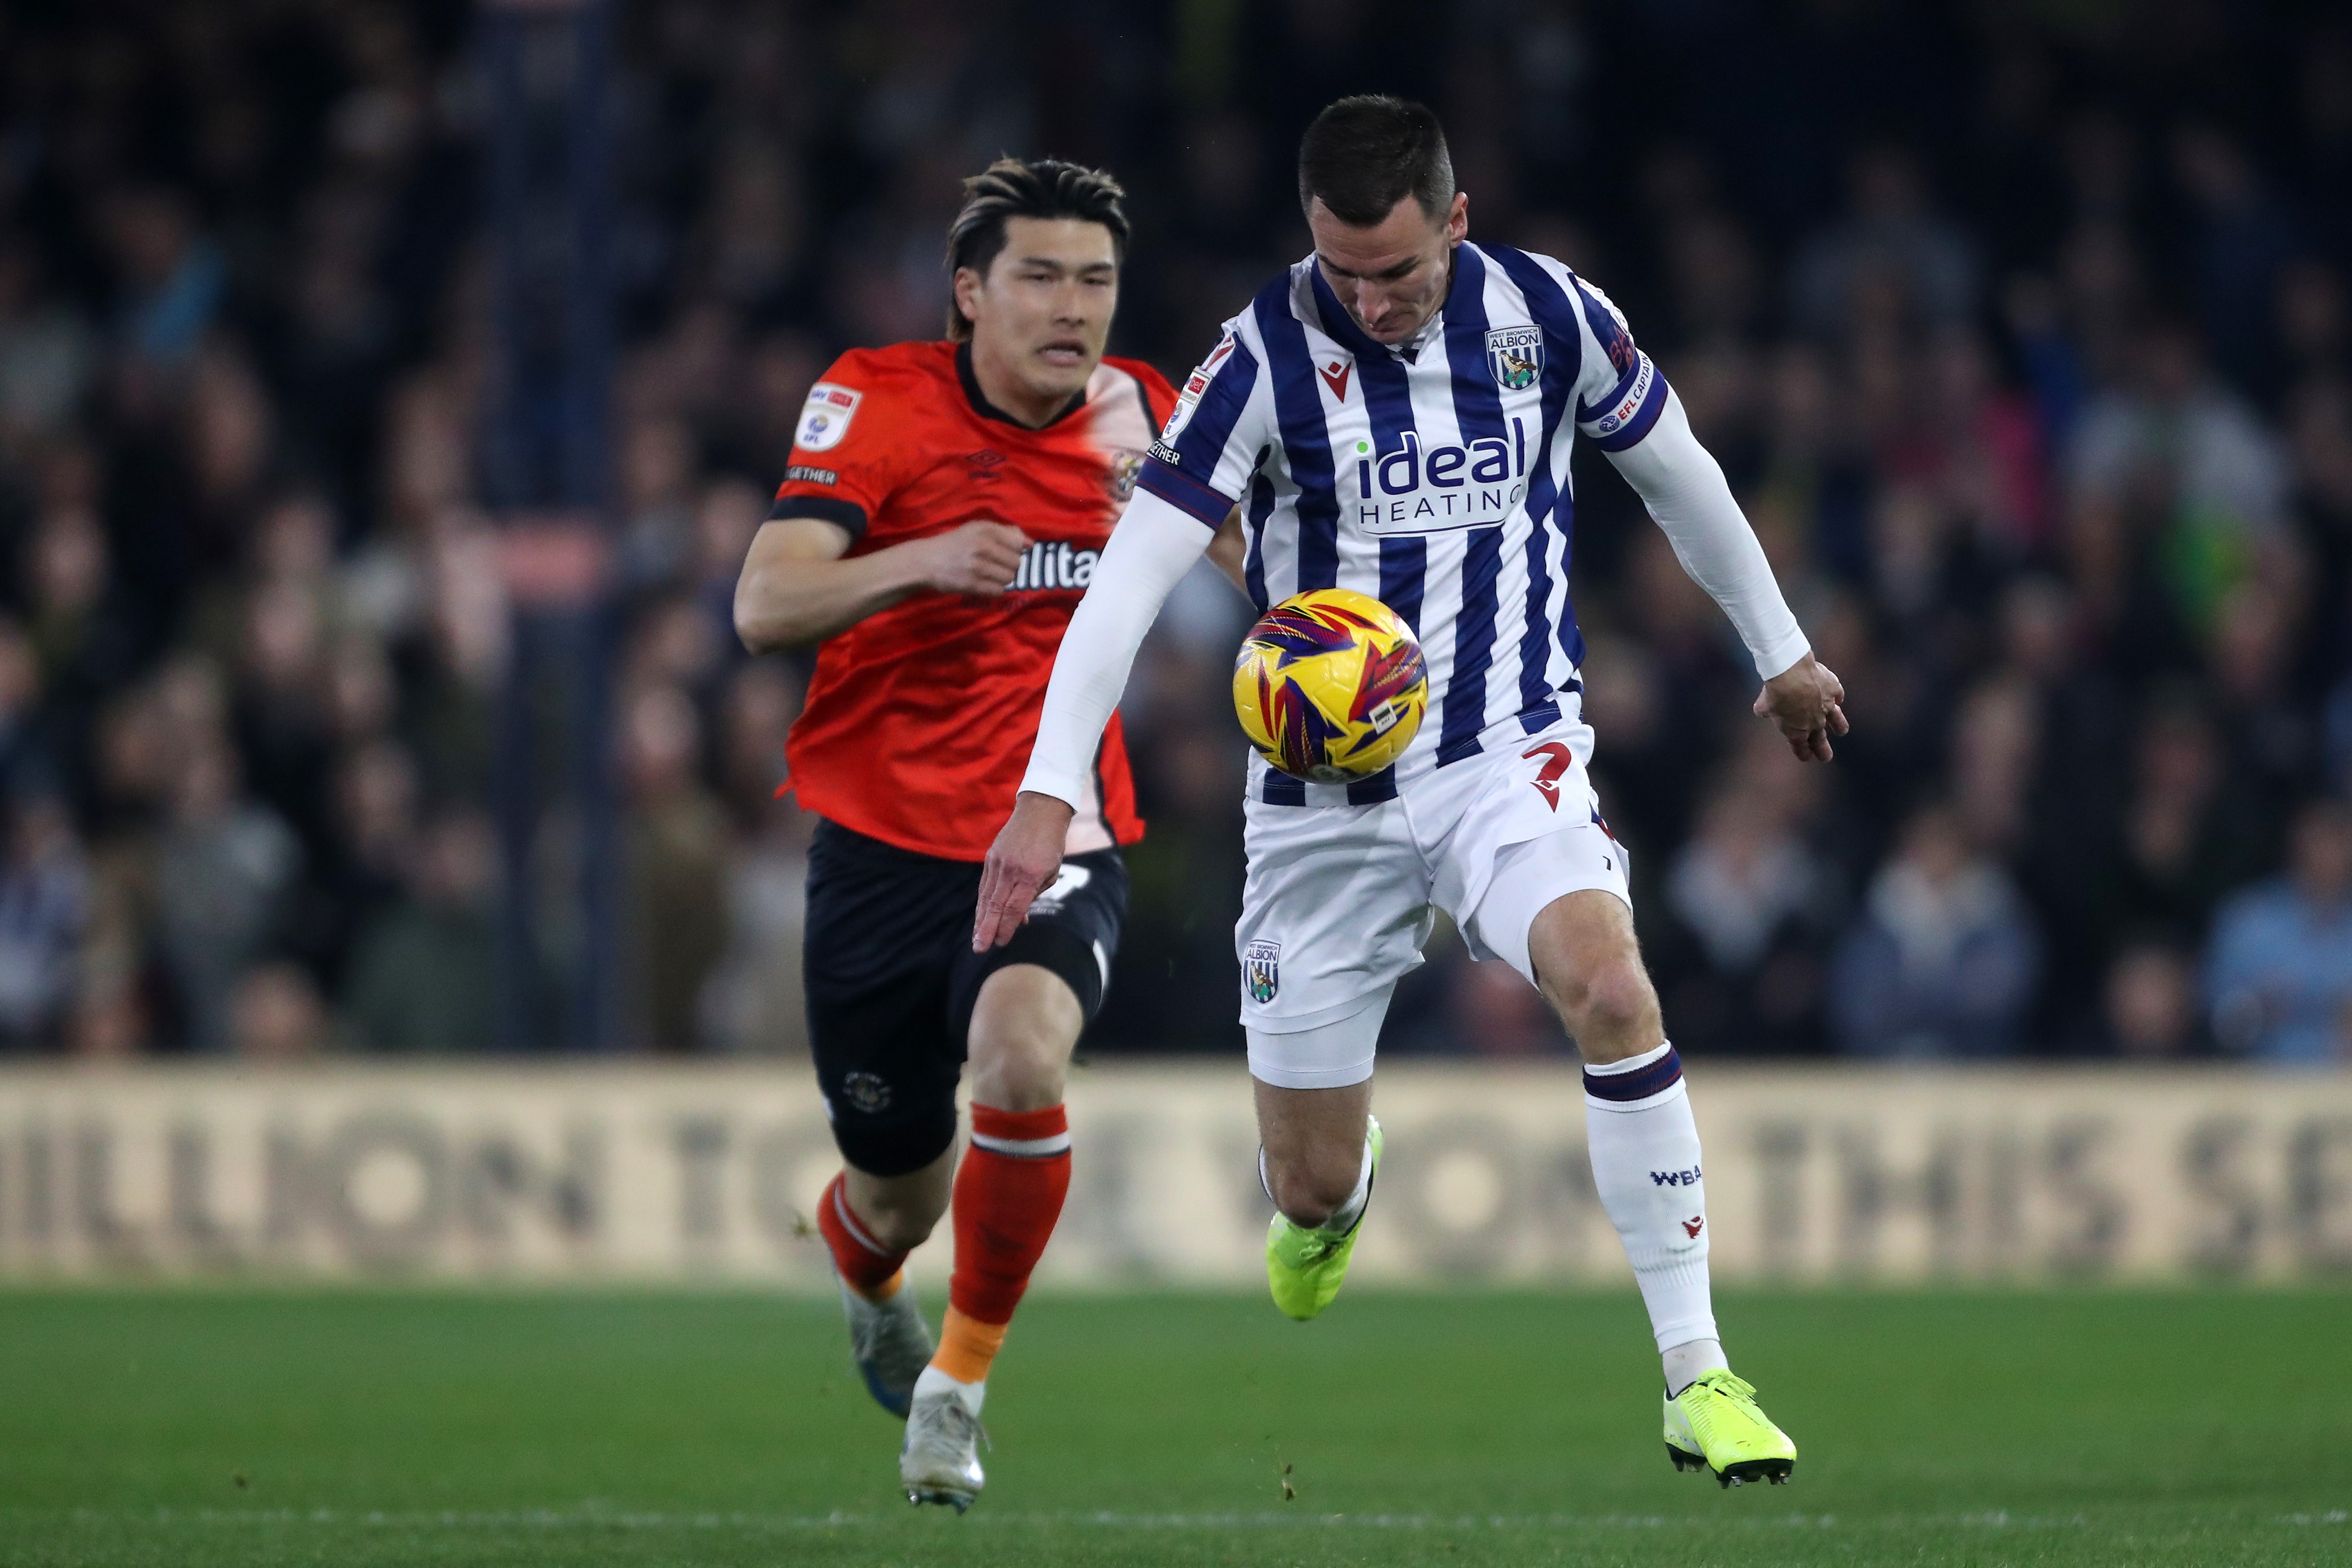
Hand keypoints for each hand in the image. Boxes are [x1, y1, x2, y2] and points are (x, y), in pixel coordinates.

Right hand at [910, 520, 1025, 596]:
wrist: (926, 561)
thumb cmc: (955, 543)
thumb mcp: (977, 529)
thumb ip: (1005, 532)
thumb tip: (1030, 544)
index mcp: (986, 530)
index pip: (1019, 544)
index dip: (1015, 551)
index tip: (1005, 553)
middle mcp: (983, 546)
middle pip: (1016, 563)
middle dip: (1009, 566)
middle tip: (994, 565)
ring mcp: (978, 567)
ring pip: (1009, 578)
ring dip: (1002, 578)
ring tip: (989, 574)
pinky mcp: (973, 584)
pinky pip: (998, 590)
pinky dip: (994, 589)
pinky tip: (984, 583)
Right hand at [973, 791, 1074, 951]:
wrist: (1039, 812)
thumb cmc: (1051, 844)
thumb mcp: (1051, 871)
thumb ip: (1034, 895)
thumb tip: (1019, 920)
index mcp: (1031, 874)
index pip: (1014, 907)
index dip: (1006, 928)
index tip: (1001, 943)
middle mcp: (1011, 869)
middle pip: (996, 905)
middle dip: (987, 929)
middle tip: (979, 948)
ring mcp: (998, 862)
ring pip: (986, 897)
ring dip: (981, 919)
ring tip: (977, 938)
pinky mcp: (991, 857)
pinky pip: (985, 885)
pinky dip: (983, 903)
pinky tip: (981, 917)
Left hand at [1753, 652, 1847, 761]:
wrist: (1791, 673)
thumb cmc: (1775, 692)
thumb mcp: (1763, 706)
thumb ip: (1766, 711)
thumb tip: (1763, 710)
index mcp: (1795, 731)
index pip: (1800, 747)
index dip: (1803, 752)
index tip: (1806, 757)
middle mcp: (1814, 722)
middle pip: (1819, 740)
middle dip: (1822, 750)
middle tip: (1826, 757)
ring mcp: (1827, 707)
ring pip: (1836, 720)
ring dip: (1839, 726)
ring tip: (1842, 731)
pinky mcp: (1834, 690)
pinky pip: (1838, 696)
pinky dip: (1837, 697)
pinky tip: (1838, 698)